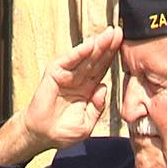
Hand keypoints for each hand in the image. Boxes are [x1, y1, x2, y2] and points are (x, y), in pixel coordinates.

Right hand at [0, 26, 122, 165]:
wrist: (42, 136)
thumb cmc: (63, 131)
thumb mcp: (87, 123)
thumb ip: (97, 107)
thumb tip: (103, 89)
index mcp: (88, 89)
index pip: (103, 69)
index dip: (112, 57)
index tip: (124, 45)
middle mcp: (79, 79)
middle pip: (96, 59)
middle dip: (108, 45)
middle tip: (119, 31)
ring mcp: (67, 75)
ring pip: (85, 57)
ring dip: (97, 45)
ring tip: (108, 34)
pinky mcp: (55, 74)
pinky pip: (69, 61)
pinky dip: (79, 52)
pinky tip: (90, 44)